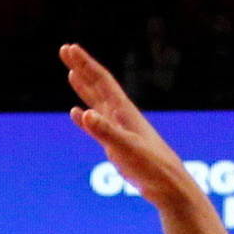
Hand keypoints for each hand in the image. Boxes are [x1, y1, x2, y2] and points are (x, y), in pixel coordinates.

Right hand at [60, 43, 196, 209]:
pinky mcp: (117, 144)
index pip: (101, 80)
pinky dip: (84, 118)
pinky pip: (96, 125)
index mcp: (123, 111)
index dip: (84, 64)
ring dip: (84, 87)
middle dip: (81, 67)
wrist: (168, 185)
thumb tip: (84, 113)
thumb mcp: (126, 148)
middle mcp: (121, 115)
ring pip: (97, 101)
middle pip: (98, 84)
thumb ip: (106, 131)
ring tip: (72, 73)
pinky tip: (76, 114)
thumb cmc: (151, 167)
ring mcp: (119, 128)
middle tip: (65, 50)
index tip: (69, 48)